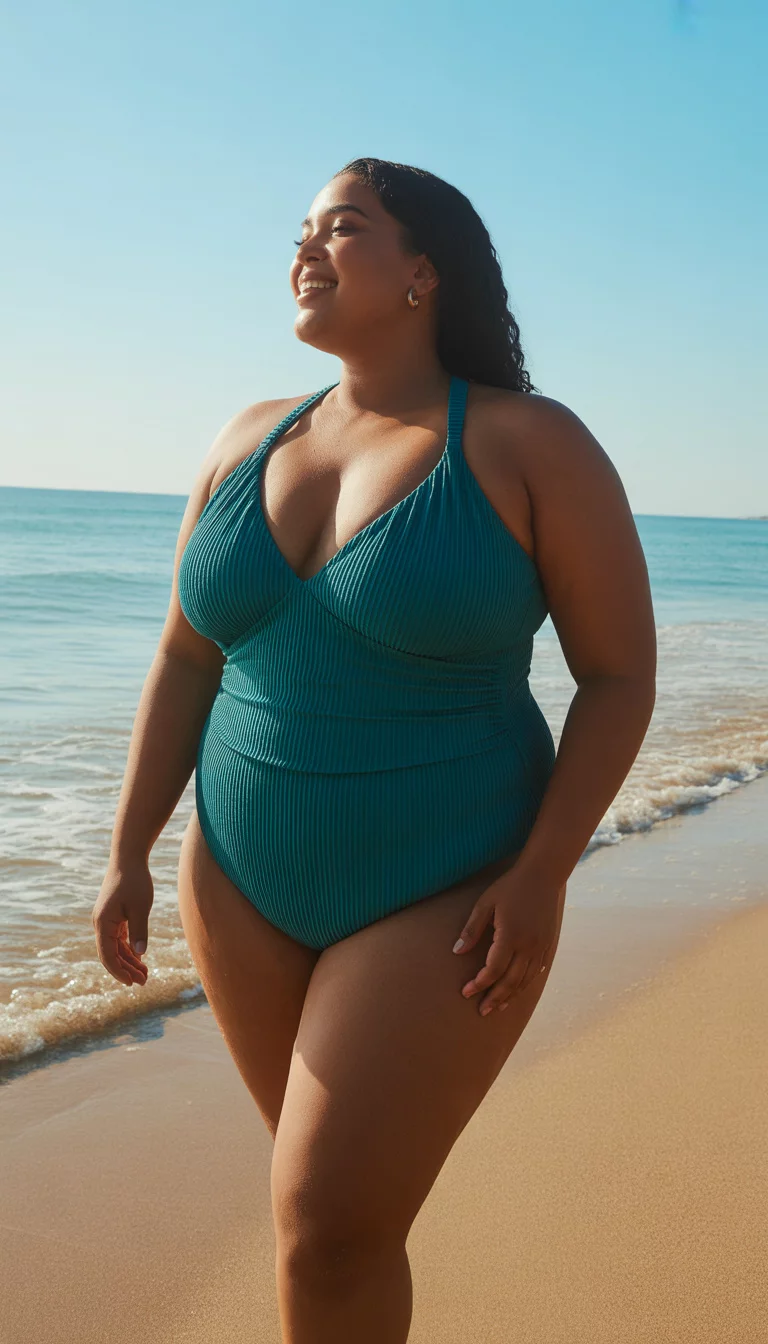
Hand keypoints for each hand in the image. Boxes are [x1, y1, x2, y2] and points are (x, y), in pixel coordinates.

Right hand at [92, 857, 152, 987]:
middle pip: (111, 954)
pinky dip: (128, 949)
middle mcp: (100, 924)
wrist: (128, 858)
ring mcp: (106, 920)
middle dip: (126, 969)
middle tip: (144, 982)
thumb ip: (139, 930)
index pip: (107, 956)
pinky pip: (119, 938)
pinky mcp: (113, 916)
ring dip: (129, 961)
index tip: (132, 983)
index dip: (119, 971)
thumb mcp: (140, 907)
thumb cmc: (135, 880)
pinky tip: (140, 958)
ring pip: (115, 947)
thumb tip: (140, 954)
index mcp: (103, 923)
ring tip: (145, 974)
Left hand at [452, 866, 560, 1015]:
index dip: (479, 984)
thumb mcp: (485, 903)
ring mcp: (540, 946)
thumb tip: (457, 952)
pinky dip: (526, 982)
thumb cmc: (510, 886)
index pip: (493, 970)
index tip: (465, 992)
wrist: (543, 874)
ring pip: (525, 980)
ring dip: (511, 995)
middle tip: (482, 1011)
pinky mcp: (548, 943)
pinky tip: (518, 988)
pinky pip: (537, 970)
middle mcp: (528, 945)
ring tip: (498, 1006)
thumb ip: (471, 929)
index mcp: (510, 936)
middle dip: (494, 998)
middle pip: (510, 981)